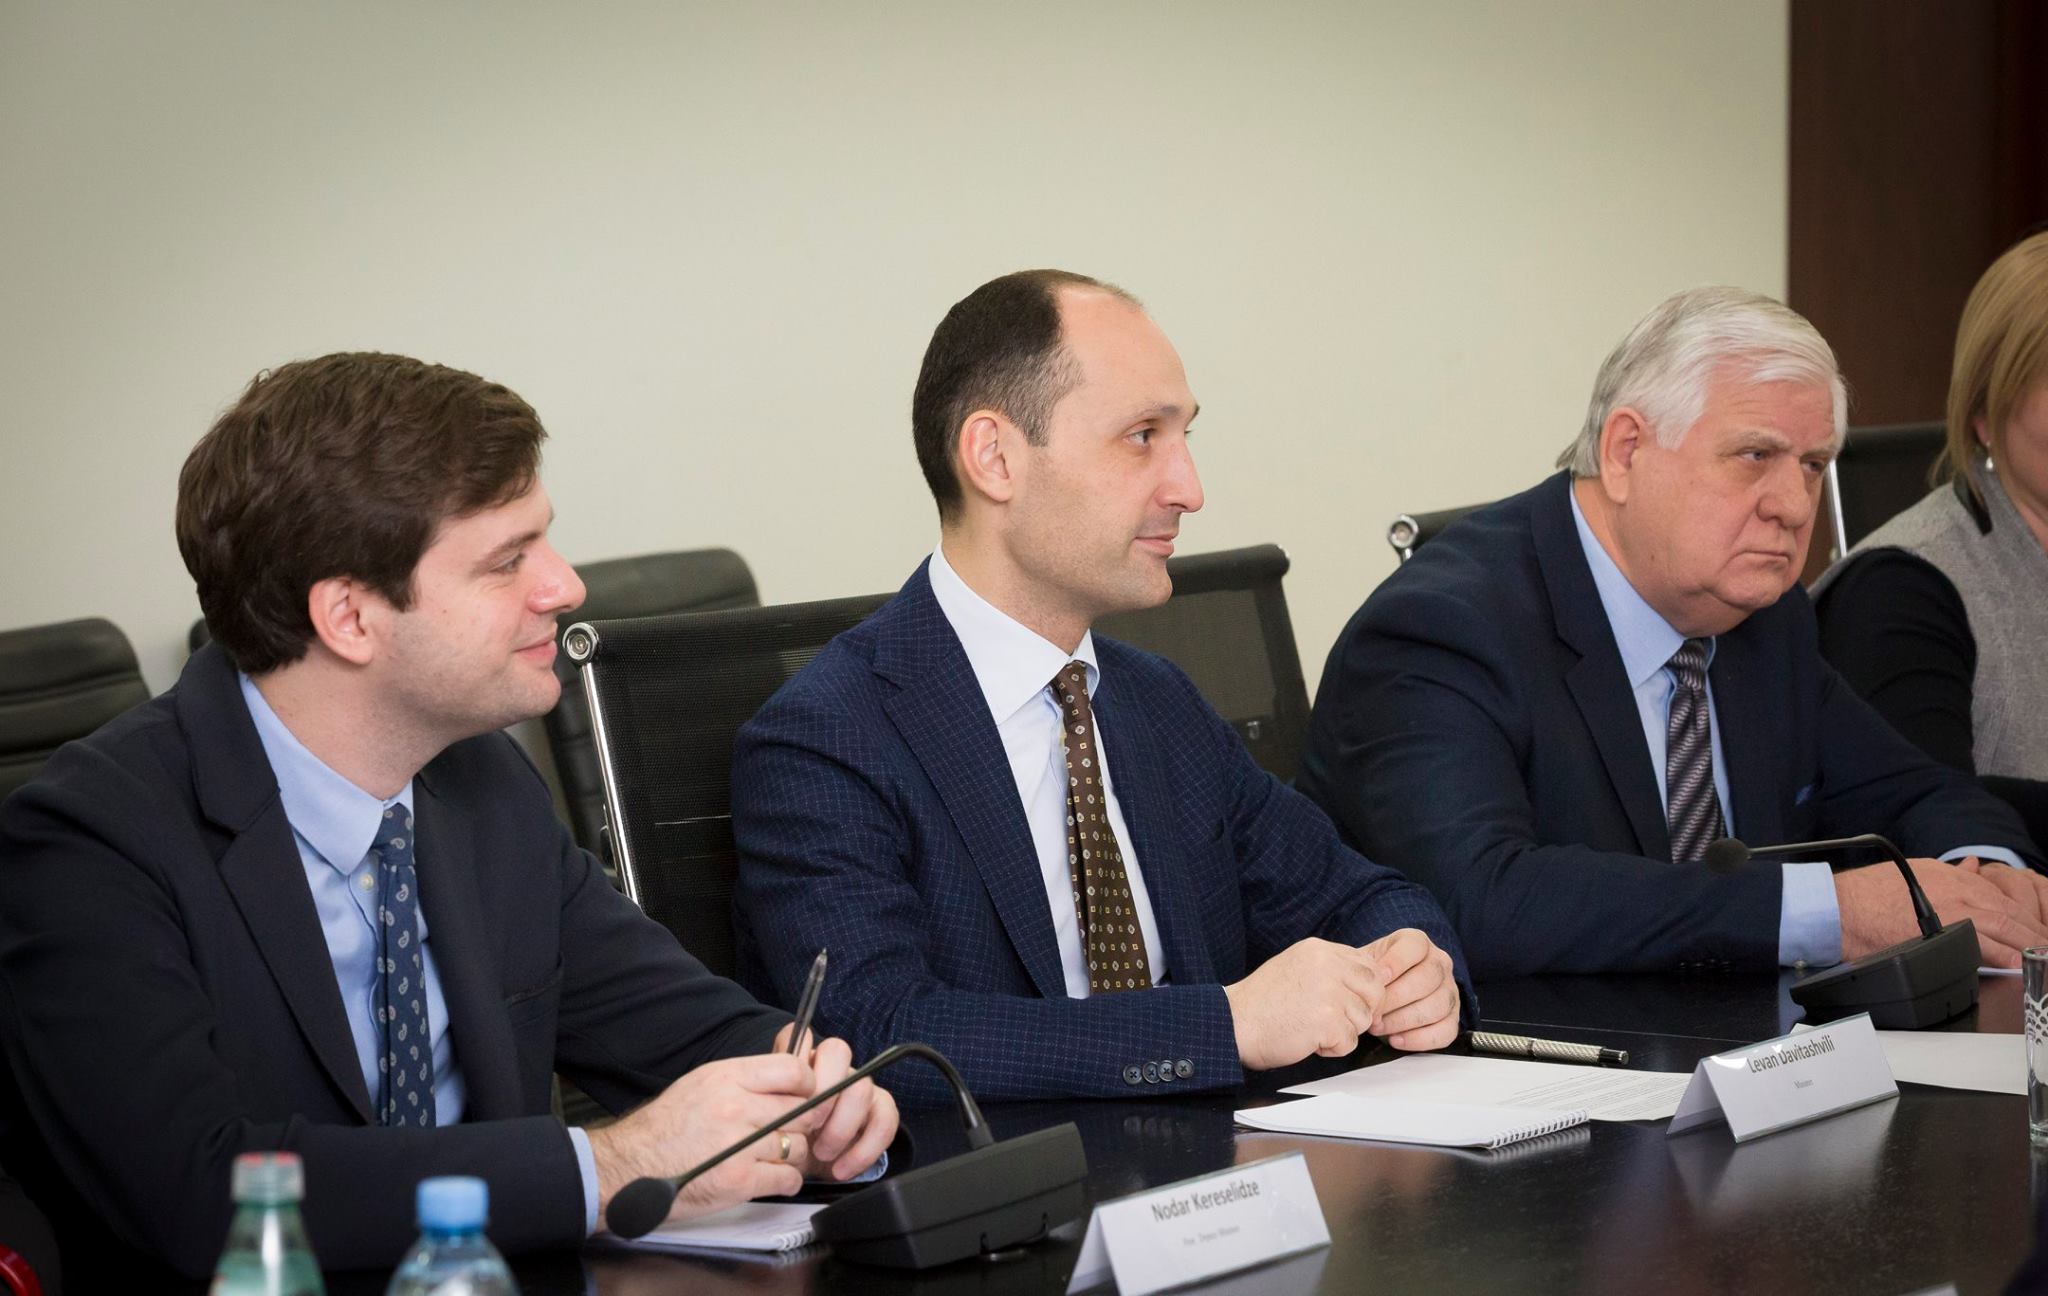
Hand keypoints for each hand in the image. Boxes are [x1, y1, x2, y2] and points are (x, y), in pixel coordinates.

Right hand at [587, 1051, 819, 1230]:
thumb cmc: (663, 1128)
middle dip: (800, 1125)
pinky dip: (784, 1182)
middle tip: (786, 1133)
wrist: (626, 1167)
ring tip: (770, 1158)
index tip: (803, 1098)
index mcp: (727, 1077)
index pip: (793, 1071)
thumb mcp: (701, 1084)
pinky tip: (769, 1179)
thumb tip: (788, 1081)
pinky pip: (787, 1178)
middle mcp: (736, 1106)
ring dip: (790, 1156)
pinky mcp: (739, 1180)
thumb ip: (744, 1081)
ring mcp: (739, 1145)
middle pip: (802, 1111)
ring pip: (797, 1146)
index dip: (807, 1086)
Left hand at [773, 1026, 898, 1181]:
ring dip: (841, 1128)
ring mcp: (858, 1084)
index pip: (801, 1037)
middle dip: (822, 1094)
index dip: (796, 1060)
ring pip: (861, 1087)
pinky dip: (864, 1149)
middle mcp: (832, 1067)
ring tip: (822, 1154)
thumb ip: (768, 1108)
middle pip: (838, 1051)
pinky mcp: (880, 1108)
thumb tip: (768, 1103)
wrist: (807, 1168)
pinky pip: (885, 1119)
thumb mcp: (768, 1127)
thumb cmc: (785, 1140)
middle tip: (808, 1127)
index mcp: (801, 1063)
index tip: (789, 1097)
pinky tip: (843, 1169)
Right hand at [1224, 937, 1384, 1070]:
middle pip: (1374, 990)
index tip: (1350, 1003)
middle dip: (1362, 1011)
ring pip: (1364, 1019)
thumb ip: (1329, 968)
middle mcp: (1328, 965)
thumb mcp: (1296, 966)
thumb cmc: (1261, 1002)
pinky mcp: (1328, 1020)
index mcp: (1320, 950)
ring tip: (1313, 1028)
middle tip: (1336, 1021)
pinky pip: (1350, 1042)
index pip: (1367, 965)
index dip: (1364, 990)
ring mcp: (1330, 992)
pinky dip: (1332, 1049)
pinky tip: (1309, 1040)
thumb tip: (1363, 981)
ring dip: (1344, 1031)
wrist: (1234, 1023)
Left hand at [1359, 927, 1460, 1050]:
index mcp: (1418, 943)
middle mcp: (1439, 963)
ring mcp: (1449, 990)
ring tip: (1378, 1027)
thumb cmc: (1373, 976)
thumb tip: (1359, 985)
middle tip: (1372, 1012)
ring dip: (1402, 1021)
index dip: (1396, 962)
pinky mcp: (1453, 1017)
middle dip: (1395, 999)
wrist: (1382, 991)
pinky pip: (1444, 1032)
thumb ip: (1364, 968)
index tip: (1377, 978)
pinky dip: (1418, 1039)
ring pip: (1436, 1007)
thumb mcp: (1366, 962)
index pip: (1415, 946)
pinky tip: (1395, 1039)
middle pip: (1426, 979)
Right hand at [1835, 857, 2047, 967]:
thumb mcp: (1917, 869)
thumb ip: (1951, 872)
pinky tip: (2016, 964)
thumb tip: (1974, 866)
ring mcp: (1951, 912)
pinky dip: (2003, 955)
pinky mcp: (1939, 934)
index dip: (2027, 918)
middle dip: (2036, 934)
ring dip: (2028, 945)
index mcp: (1956, 877)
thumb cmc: (1870, 891)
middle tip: (2047, 948)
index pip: (2005, 898)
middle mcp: (1959, 891)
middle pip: (2011, 913)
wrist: (1842, 907)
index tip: (2038, 932)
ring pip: (2003, 927)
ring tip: (2041, 958)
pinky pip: (1980, 946)